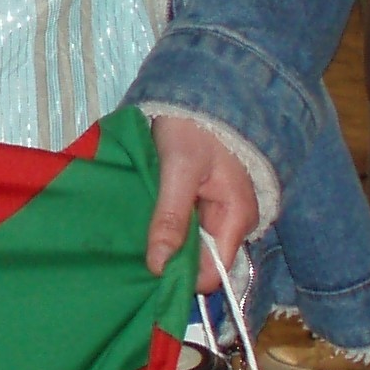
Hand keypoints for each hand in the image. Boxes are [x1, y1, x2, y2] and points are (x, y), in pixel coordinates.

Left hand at [146, 114, 254, 294]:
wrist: (200, 91)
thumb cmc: (193, 126)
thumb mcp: (178, 170)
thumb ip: (170, 217)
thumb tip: (158, 265)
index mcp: (236, 216)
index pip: (215, 272)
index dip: (184, 278)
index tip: (149, 273)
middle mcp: (233, 220)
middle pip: (202, 261)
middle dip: (171, 260)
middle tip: (133, 254)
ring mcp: (219, 210)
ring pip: (191, 244)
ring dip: (165, 243)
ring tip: (134, 236)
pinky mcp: (205, 200)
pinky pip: (187, 226)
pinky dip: (166, 227)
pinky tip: (143, 223)